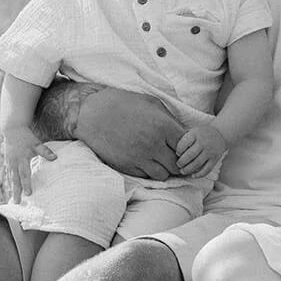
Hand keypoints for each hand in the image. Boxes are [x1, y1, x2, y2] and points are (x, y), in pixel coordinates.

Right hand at [1, 126, 56, 200]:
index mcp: (22, 159)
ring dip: (12, 189)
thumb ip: (45, 152)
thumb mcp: (37, 143)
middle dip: (16, 191)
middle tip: (16, 203)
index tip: (28, 194)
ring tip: (14, 199)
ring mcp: (9, 163)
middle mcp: (14, 163)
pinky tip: (12, 189)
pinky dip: (10, 182)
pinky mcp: (7, 162)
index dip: (26, 184)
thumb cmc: (26, 137)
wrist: (12, 130)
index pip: (24, 174)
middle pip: (15, 179)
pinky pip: (9, 175)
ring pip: (10, 178)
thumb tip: (55, 158)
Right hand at [66, 86, 186, 179]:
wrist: (93, 114)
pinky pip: (147, 176)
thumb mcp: (152, 103)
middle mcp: (153, 145)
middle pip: (178, 165)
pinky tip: (145, 160)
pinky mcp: (127, 167)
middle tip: (173, 155)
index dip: (187, 147)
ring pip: (164, 175)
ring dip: (164, 169)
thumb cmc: (124, 103)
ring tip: (159, 159)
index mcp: (163, 126)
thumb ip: (170, 119)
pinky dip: (149, 171)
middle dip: (178, 161)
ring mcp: (139, 158)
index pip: (187, 146)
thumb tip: (184, 133)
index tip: (181, 144)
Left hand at [176, 124, 226, 176]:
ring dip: (188, 169)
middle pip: (189, 155)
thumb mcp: (194, 131)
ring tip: (182, 171)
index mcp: (196, 134)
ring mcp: (210, 151)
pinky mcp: (215, 159)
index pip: (184, 143)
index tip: (177, 154)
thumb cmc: (203, 134)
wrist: (222, 133)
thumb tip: (172, 150)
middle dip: (181, 162)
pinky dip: (199, 174)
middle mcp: (203, 142)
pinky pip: (206, 169)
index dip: (178, 150)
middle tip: (178, 165)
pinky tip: (193, 176)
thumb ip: (185, 138)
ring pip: (197, 164)